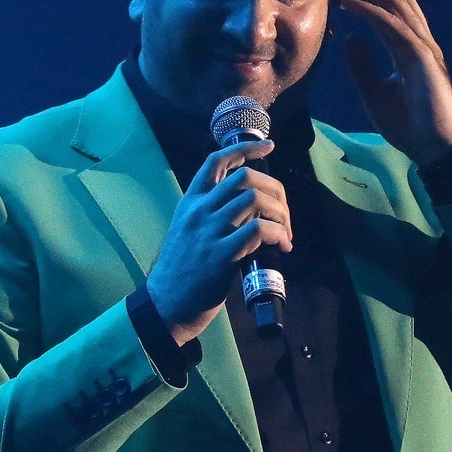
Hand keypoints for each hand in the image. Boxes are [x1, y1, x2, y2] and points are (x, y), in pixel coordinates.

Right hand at [147, 140, 292, 345]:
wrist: (166, 304)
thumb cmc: (182, 269)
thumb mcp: (189, 230)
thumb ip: (213, 213)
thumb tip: (251, 205)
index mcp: (191, 202)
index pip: (216, 161)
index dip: (246, 149)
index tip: (268, 147)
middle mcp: (199, 211)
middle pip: (245, 178)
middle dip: (275, 190)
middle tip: (284, 213)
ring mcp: (208, 232)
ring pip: (254, 200)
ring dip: (280, 214)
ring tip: (285, 233)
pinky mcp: (220, 255)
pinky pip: (258, 231)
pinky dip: (277, 233)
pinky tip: (282, 245)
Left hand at [336, 0, 451, 167]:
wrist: (433, 148)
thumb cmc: (408, 125)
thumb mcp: (373, 91)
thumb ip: (362, 65)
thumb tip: (350, 37)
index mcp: (409, 49)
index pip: (389, 11)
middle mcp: (419, 42)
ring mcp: (424, 48)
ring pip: (398, 5)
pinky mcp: (423, 58)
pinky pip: (396, 26)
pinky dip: (373, 11)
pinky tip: (352, 4)